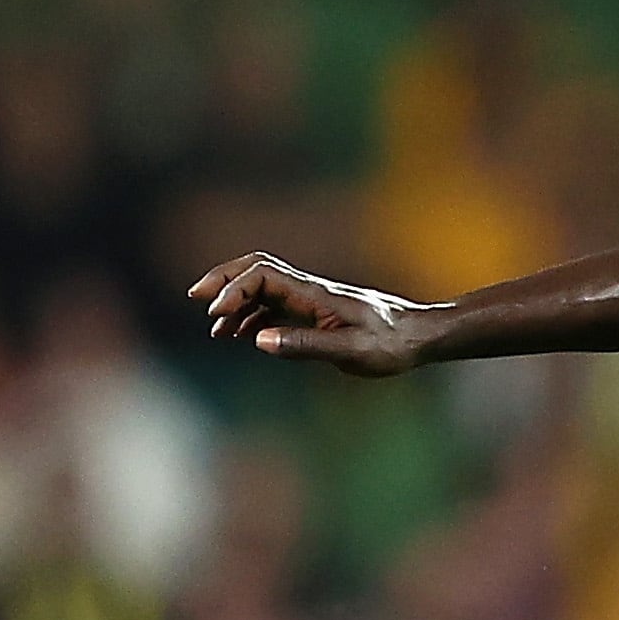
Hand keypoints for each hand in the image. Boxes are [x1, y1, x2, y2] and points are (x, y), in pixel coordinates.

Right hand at [191, 253, 432, 374]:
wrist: (421, 337)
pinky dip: (253, 316)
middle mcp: (309, 291)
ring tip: (215, 329)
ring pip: (262, 288)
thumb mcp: (352, 350)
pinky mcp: (316, 314)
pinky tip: (242, 336)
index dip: (234, 290)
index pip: (262, 276)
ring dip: (235, 302)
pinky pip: (275, 306)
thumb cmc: (393, 345)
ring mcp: (312, 301)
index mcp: (315, 294)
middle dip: (223, 280)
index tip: (217, 315)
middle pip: (255, 269)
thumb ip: (306, 344)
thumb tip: (258, 339)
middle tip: (196, 297)